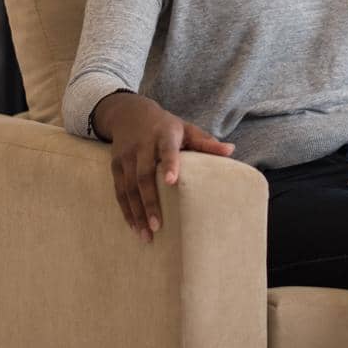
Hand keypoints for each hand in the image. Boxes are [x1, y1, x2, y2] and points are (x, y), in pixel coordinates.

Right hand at [92, 92, 235, 242]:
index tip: (172, 181)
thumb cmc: (166, 126)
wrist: (130, 112)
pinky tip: (134, 226)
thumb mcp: (186, 129)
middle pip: (144, 175)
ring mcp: (126, 156)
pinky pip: (119, 190)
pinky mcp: (115, 165)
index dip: (169, 164)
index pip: (167, 150)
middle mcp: (142, 145)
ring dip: (136, 212)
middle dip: (150, 202)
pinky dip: (125, 210)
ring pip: (128, 187)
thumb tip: (231, 150)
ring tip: (146, 235)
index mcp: (164, 135)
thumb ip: (206, 142)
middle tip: (158, 226)